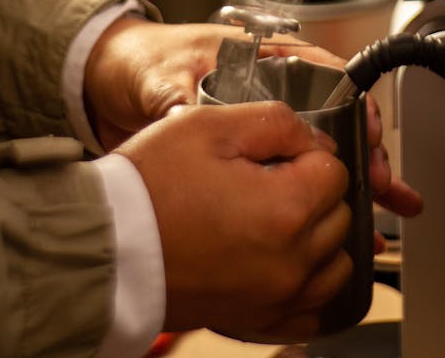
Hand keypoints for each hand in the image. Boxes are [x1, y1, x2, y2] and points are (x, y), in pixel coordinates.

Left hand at [84, 15, 421, 220]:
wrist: (113, 83)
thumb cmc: (144, 61)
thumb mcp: (162, 73)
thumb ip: (178, 93)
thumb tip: (185, 112)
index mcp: (261, 57)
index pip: (323, 72)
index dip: (352, 101)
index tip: (367, 129)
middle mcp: (272, 90)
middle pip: (334, 117)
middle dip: (364, 151)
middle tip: (382, 181)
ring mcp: (264, 127)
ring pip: (323, 152)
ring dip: (357, 179)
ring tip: (389, 206)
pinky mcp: (253, 158)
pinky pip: (295, 178)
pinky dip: (322, 199)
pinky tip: (348, 224)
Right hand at [117, 100, 351, 342]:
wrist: (106, 247)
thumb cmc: (150, 186)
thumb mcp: (211, 126)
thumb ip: (276, 123)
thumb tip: (314, 138)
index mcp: (286, 209)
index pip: (335, 170)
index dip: (306, 152)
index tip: (276, 153)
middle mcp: (291, 262)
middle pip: (339, 215)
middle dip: (314, 190)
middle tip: (269, 178)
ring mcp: (275, 298)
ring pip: (335, 264)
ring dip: (319, 237)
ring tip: (278, 216)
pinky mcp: (256, 321)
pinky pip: (312, 309)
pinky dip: (308, 285)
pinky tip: (282, 261)